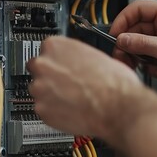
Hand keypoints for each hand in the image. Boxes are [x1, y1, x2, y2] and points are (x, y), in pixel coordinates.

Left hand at [27, 36, 156, 143]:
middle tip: (67, 84)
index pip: (46, 49)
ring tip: (72, 99)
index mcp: (55, 46)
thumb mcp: (95, 55)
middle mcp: (43, 65)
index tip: (61, 66)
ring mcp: (39, 88)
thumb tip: (72, 60)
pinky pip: (43, 109)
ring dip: (51, 94)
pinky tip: (71, 109)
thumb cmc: (113, 83)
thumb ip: (75, 56)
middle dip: (50, 76)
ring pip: (39, 90)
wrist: (119, 108)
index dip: (56, 60)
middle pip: (37, 69)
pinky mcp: (41, 110)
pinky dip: (54, 110)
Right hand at [109, 0, 156, 89]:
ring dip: (143, 59)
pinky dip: (152, 67)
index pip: (138, 9)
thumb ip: (143, 44)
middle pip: (136, 29)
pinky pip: (149, 57)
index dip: (123, 21)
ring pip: (141, 45)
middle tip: (124, 57)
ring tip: (152, 68)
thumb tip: (122, 39)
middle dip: (130, 45)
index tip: (114, 35)